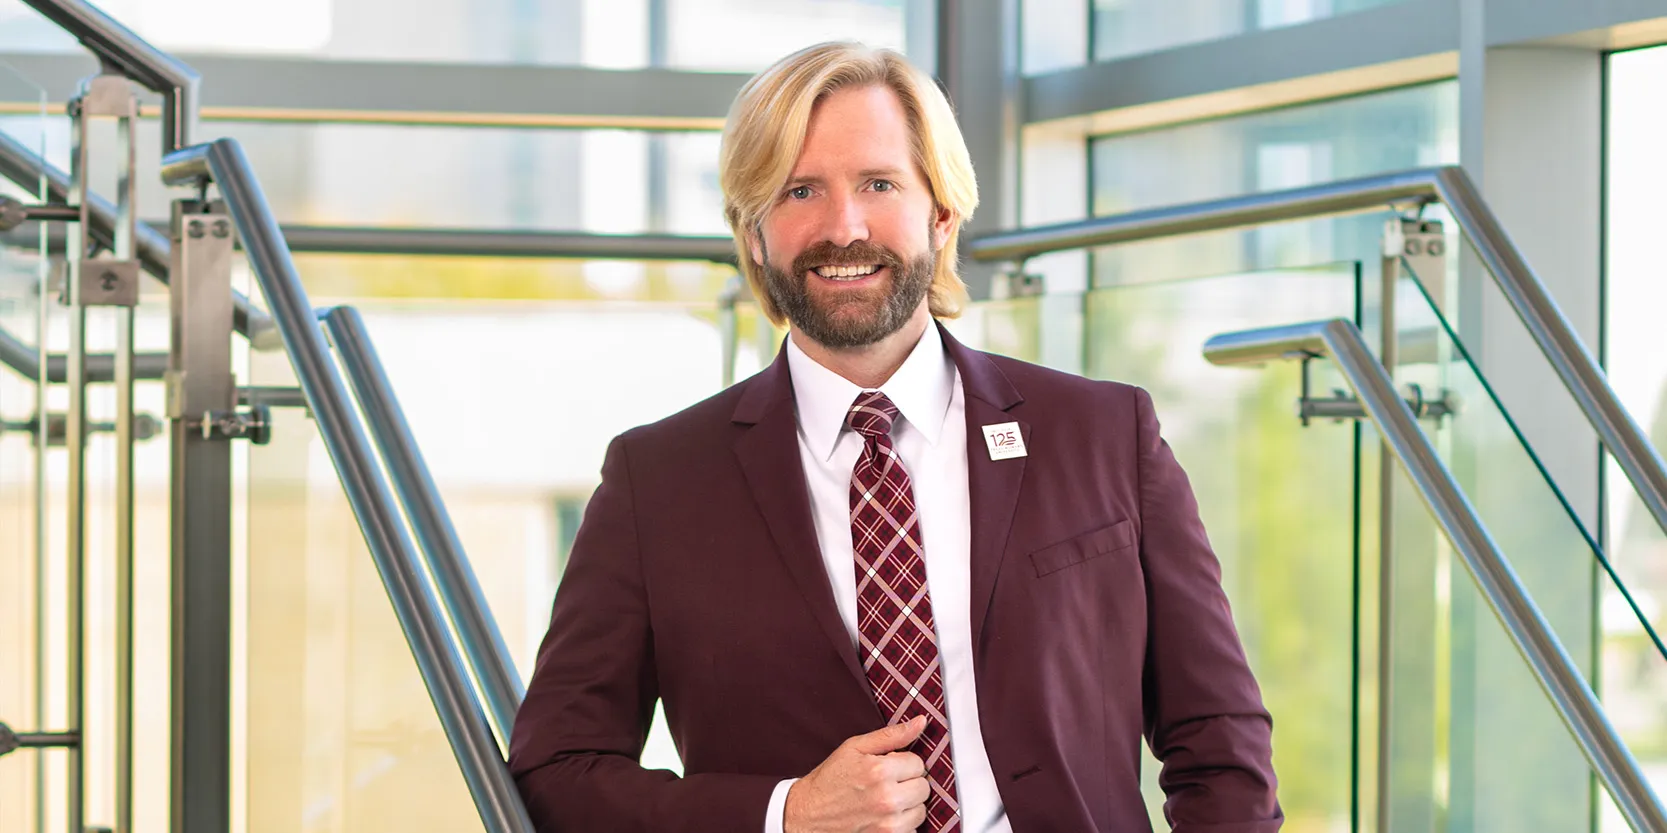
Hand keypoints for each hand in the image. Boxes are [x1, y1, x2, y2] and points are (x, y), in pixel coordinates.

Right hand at [783, 716, 929, 832]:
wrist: (807, 814)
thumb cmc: (829, 780)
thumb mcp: (855, 748)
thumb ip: (891, 735)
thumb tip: (921, 722)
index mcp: (880, 771)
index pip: (918, 764)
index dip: (903, 764)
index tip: (889, 768)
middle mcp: (887, 799)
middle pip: (923, 788)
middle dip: (908, 783)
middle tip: (887, 784)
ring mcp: (888, 825)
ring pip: (921, 810)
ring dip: (908, 805)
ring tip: (884, 801)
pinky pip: (912, 830)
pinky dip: (902, 824)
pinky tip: (883, 817)